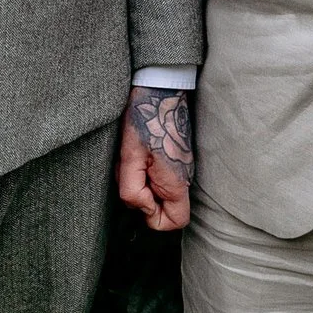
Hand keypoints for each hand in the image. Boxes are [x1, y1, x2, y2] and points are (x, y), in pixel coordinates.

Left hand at [118, 86, 193, 231]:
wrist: (159, 89)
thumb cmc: (143, 120)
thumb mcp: (129, 157)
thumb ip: (132, 190)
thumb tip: (141, 208)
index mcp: (176, 182)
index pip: (175, 223)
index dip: (153, 217)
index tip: (139, 195)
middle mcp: (183, 178)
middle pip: (162, 207)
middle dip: (141, 196)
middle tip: (132, 171)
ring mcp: (180, 168)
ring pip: (157, 191)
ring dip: (140, 181)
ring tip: (134, 158)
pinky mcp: (174, 159)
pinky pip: (157, 177)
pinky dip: (143, 170)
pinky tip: (137, 153)